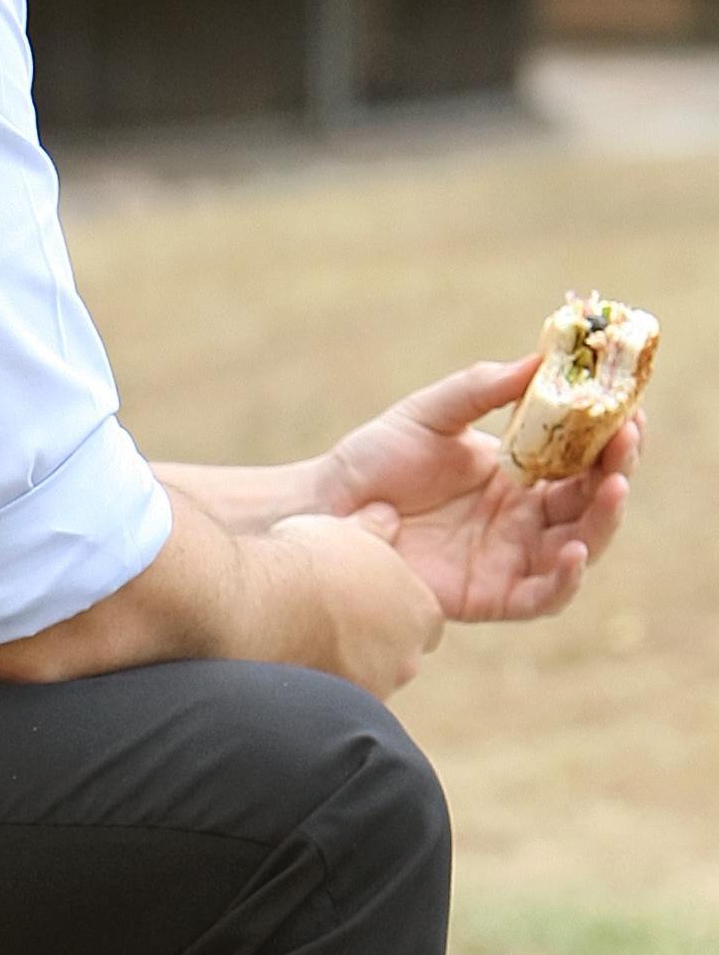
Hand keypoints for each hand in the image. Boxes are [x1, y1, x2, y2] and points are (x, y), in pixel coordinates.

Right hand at [267, 508, 445, 697]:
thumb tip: (387, 516)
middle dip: (371, 643)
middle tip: (329, 620)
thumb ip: (375, 529)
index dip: (392, 610)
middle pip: (397, 655)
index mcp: (422, 611)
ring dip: (343, 666)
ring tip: (301, 640)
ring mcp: (373, 688)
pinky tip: (288, 662)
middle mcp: (408, 657)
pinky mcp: (336, 712)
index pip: (423, 620)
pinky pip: (333, 701)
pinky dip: (317, 685)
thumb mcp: (345, 530)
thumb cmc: (302, 562)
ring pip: (366, 680)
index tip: (361, 601)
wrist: (254, 603)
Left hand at [315, 356, 639, 622]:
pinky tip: (572, 551)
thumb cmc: (376, 458)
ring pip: (580, 547)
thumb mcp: (431, 413)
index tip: (630, 411)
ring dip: (604, 521)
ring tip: (611, 487)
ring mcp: (510, 559)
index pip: (585, 459)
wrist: (326, 506)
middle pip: (592, 502)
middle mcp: (525, 519)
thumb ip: (482, 388)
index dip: (613, 438)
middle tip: (624, 442)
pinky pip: (542, 596)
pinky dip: (565, 579)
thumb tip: (540, 357)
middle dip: (616, 471)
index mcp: (521, 475)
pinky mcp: (489, 596)